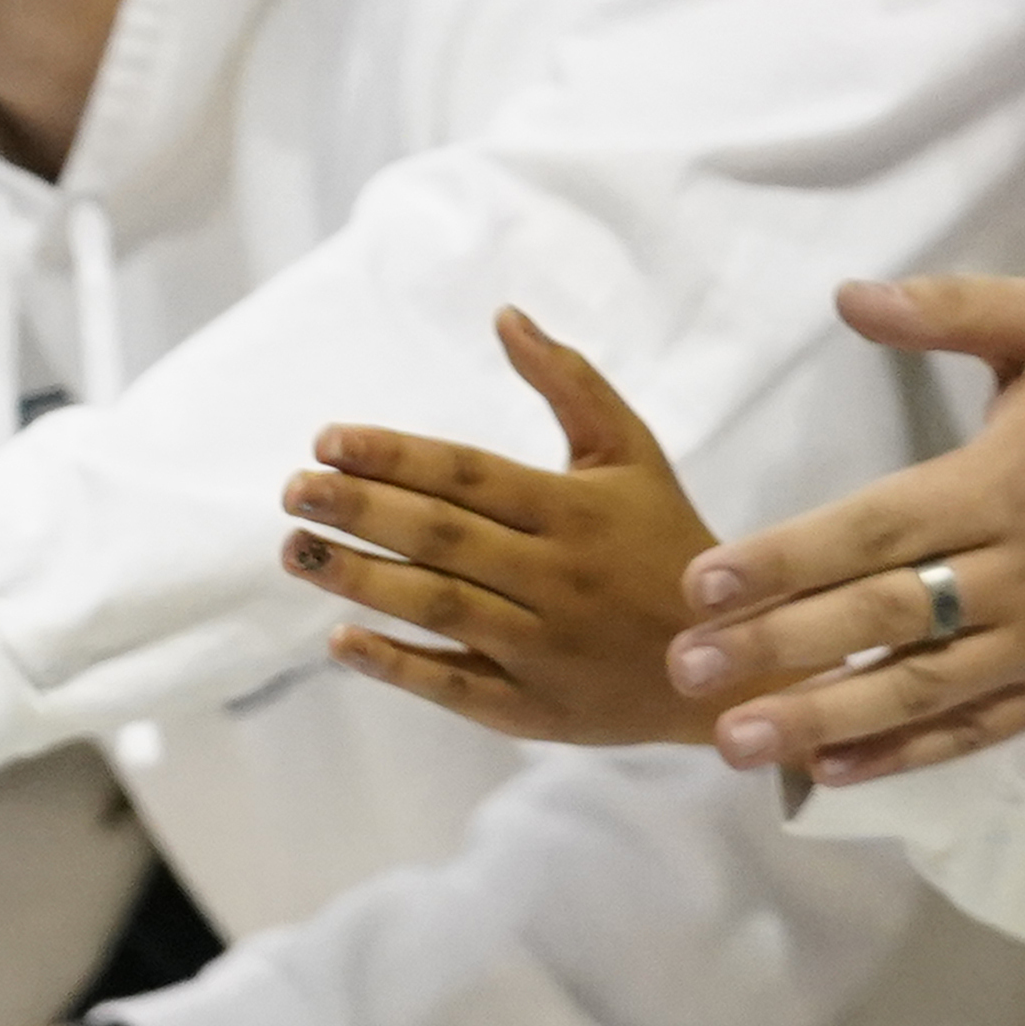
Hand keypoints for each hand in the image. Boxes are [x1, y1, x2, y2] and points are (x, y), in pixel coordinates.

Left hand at [284, 309, 720, 747]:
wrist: (730, 663)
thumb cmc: (664, 542)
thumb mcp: (634, 455)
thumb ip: (571, 383)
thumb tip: (505, 315)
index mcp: (577, 511)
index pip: (470, 475)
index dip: (396, 456)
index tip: (326, 440)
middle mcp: (560, 578)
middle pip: (444, 538)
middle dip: (361, 511)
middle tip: (294, 490)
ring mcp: (545, 648)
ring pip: (441, 608)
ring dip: (361, 579)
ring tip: (296, 550)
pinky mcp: (534, 710)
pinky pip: (455, 686)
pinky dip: (397, 664)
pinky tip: (339, 640)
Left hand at [657, 277, 1024, 786]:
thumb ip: (948, 309)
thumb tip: (846, 294)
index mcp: (1010, 481)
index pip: (877, 529)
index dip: (785, 559)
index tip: (700, 584)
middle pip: (887, 616)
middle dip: (779, 647)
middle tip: (683, 669)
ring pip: (927, 689)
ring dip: (825, 718)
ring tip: (732, 739)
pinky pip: (983, 728)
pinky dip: (907, 754)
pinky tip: (829, 769)